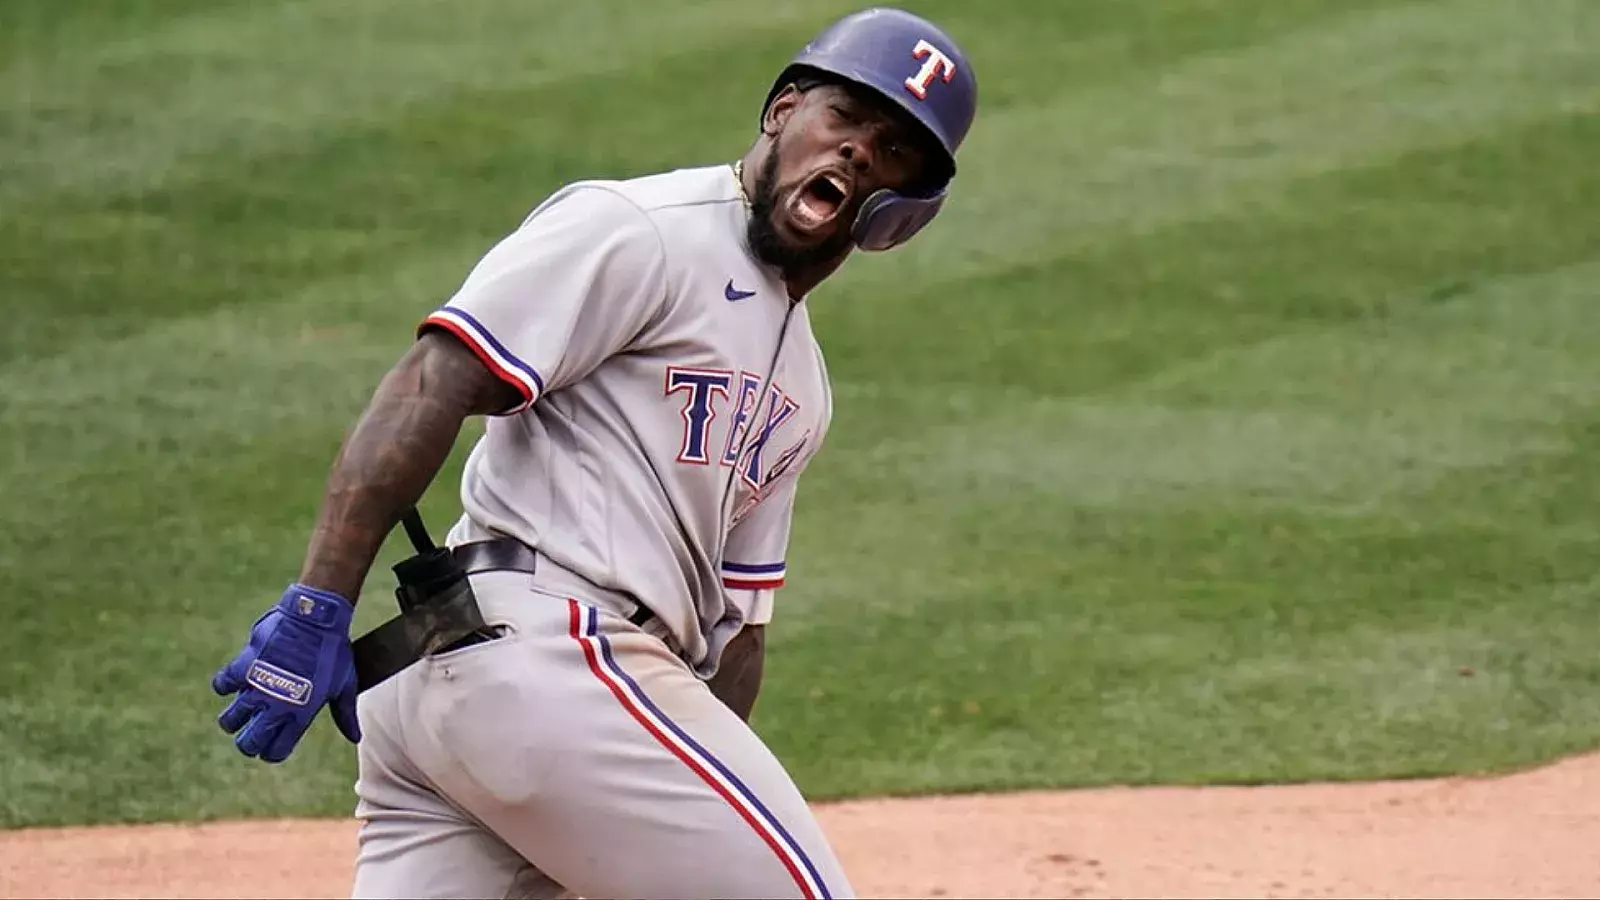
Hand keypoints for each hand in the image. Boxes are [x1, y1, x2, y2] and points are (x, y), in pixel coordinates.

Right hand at [212, 584, 361, 762]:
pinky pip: (222, 685)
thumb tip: (355, 738)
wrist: (316, 619)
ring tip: (241, 712)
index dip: (271, 753)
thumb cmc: (333, 652)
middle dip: (248, 743)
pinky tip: (235, 682)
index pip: (275, 751)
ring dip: (233, 720)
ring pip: (229, 720)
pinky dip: (224, 685)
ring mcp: (257, 687)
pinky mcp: (243, 666)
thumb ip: (345, 715)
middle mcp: (275, 706)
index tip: (271, 746)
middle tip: (251, 733)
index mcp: (300, 714)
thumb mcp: (344, 685)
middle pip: (248, 742)